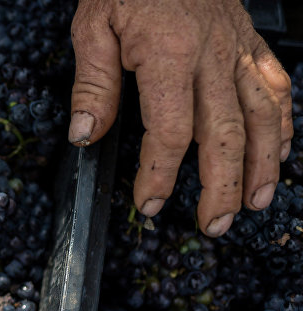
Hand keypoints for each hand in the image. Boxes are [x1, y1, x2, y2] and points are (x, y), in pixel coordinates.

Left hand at [68, 0, 291, 236]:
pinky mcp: (251, 45)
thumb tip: (85, 134)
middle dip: (219, 187)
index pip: (169, 131)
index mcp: (167, 57)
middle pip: (224, 136)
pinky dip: (283, 125)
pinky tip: (279, 154)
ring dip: (262, 166)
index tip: (148, 203)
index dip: (159, 174)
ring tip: (252, 204)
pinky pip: (277, 89)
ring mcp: (238, 51)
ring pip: (262, 118)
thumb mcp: (93, 27)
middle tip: (212, 225)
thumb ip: (93, 84)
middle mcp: (211, 58)